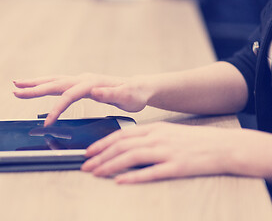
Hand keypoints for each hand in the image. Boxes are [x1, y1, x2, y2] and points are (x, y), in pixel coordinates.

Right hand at [13, 74, 150, 125]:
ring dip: (36, 83)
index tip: (47, 123)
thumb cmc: (134, 95)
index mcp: (93, 83)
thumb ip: (112, 94)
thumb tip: (96, 91)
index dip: (57, 108)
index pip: (69, 95)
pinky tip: (38, 86)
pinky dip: (45, 84)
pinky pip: (59, 84)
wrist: (138, 88)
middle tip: (16, 90)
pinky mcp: (81, 84)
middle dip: (35, 88)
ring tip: (18, 84)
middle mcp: (84, 79)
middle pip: (55, 83)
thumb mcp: (128, 97)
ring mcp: (82, 80)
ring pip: (54, 81)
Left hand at [81, 122, 271, 183]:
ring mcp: (167, 152)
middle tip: (85, 165)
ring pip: (132, 157)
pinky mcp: (177, 167)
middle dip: (100, 156)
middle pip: (122, 146)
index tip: (89, 151)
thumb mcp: (169, 132)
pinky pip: (151, 172)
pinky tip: (120, 181)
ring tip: (96, 173)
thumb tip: (128, 145)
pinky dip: (134, 177)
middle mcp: (157, 138)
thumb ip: (149, 137)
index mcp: (155, 129)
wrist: (224, 146)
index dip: (102, 143)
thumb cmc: (195, 140)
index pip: (122, 135)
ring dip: (110, 165)